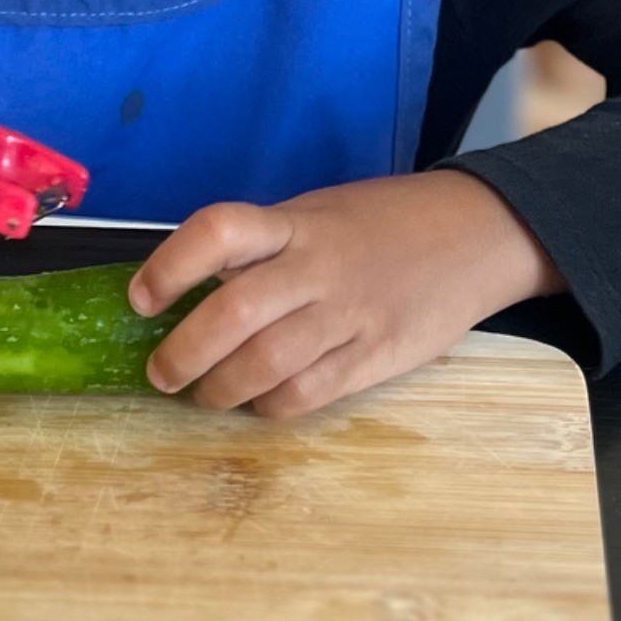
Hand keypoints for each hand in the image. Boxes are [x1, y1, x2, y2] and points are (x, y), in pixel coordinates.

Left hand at [131, 170, 563, 419]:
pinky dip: (270, 406)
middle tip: (161, 371)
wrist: (478, 233)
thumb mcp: (318, 214)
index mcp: (295, 223)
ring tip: (204, 394)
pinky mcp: (377, 357)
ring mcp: (350, 315)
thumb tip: (189, 295)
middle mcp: (318, 267)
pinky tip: (259, 402)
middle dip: (184, 352)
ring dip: (221, 390)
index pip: (219, 232)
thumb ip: (264, 249)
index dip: (170, 266)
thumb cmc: (382, 223)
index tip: (142, 298)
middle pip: (235, 313)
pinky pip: (308, 394)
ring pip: (267, 364)